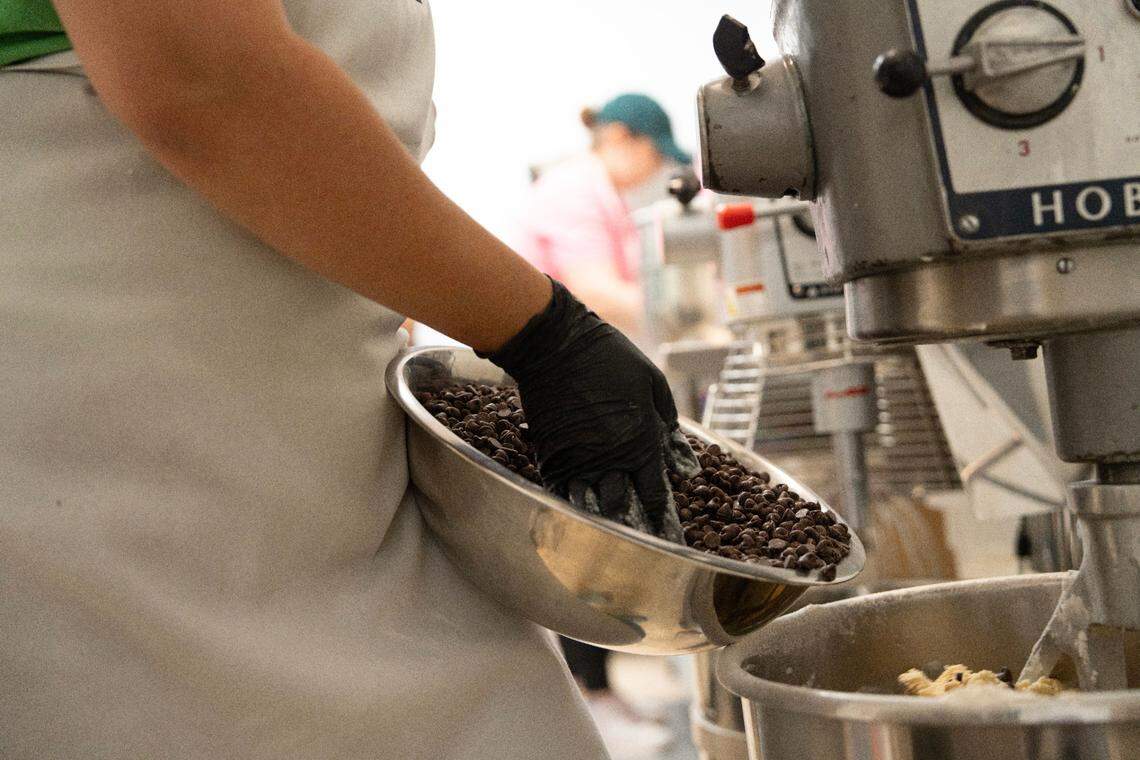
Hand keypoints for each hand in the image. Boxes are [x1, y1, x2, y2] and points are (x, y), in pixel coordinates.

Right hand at [483, 279, 698, 542]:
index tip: (670, 538)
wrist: (556, 344)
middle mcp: (610, 457)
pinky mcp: (550, 455)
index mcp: (641, 440)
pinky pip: (562, 493)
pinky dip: (572, 509)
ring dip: (602, 528)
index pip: (655, 493)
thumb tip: (685, 462)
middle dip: (635, 532)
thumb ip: (670, 424)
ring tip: (611, 548)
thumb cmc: (610, 357)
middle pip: (624, 508)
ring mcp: (578, 459)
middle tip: (643, 551)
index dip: (663, 519)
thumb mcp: (652, 382)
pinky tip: (578, 522)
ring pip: (591, 507)